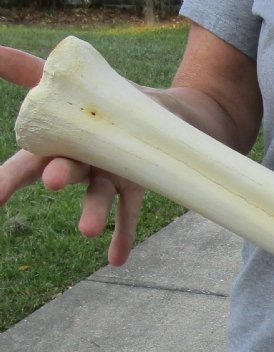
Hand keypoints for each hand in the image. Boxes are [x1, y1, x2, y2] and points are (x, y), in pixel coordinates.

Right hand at [0, 45, 144, 265]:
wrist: (160, 113)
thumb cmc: (104, 100)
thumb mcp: (67, 82)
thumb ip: (25, 70)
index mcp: (61, 141)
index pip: (28, 160)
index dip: (8, 179)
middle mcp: (82, 162)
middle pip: (65, 171)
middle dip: (58, 175)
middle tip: (52, 182)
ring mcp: (109, 175)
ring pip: (100, 194)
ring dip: (94, 213)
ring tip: (89, 232)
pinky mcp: (136, 184)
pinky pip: (130, 213)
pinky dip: (125, 235)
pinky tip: (117, 261)